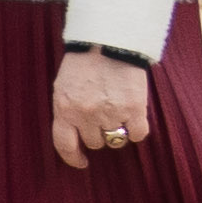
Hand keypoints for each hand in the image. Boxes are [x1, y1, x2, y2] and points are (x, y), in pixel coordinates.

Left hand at [50, 47, 157, 173]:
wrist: (108, 40)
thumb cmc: (84, 62)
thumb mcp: (64, 86)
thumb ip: (67, 110)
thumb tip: (75, 136)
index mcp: (64, 108)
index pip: (64, 144)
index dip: (73, 158)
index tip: (81, 162)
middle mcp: (86, 115)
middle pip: (94, 142)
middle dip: (98, 132)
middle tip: (103, 114)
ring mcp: (110, 113)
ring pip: (115, 140)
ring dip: (117, 130)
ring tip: (117, 109)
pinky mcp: (134, 109)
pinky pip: (138, 134)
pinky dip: (137, 130)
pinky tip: (134, 118)